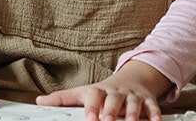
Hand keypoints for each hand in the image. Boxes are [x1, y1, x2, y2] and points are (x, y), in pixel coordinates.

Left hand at [36, 60, 171, 120]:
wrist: (132, 79)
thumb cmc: (104, 91)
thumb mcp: (84, 93)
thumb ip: (63, 99)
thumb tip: (40, 101)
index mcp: (99, 91)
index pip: (94, 96)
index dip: (91, 106)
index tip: (90, 118)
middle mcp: (116, 93)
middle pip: (114, 99)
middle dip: (111, 111)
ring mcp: (133, 96)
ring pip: (134, 103)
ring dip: (133, 114)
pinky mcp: (147, 101)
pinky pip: (153, 108)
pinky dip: (155, 115)